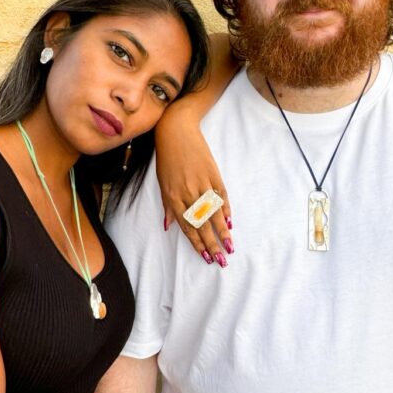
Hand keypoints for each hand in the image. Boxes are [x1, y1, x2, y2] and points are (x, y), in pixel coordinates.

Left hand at [155, 111, 232, 267]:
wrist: (176, 131)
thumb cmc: (167, 159)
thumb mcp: (162, 183)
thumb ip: (168, 207)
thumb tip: (168, 227)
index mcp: (173, 197)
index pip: (187, 226)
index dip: (196, 243)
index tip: (205, 257)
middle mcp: (187, 193)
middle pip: (201, 224)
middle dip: (212, 244)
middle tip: (221, 261)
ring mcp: (201, 183)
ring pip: (212, 213)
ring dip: (222, 232)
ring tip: (229, 247)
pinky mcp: (212, 174)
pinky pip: (220, 196)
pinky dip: (226, 210)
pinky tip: (230, 223)